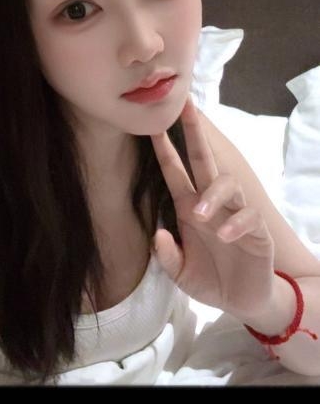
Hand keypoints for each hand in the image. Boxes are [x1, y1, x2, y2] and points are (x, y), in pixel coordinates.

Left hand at [151, 97, 274, 318]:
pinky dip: (237, 222)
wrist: (243, 302)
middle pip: (203, 159)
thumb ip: (167, 257)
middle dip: (194, 132)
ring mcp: (234, 213)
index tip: (152, 125)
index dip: (164, 149)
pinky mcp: (256, 230)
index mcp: (188, 207)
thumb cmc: (210, 280)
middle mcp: (210, 203)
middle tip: (186, 107)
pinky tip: (226, 235)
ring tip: (200, 214)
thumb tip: (158, 234)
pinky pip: (248, 216)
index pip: (174, 171)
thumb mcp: (180, 274)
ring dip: (213, 194)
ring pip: (227, 184)